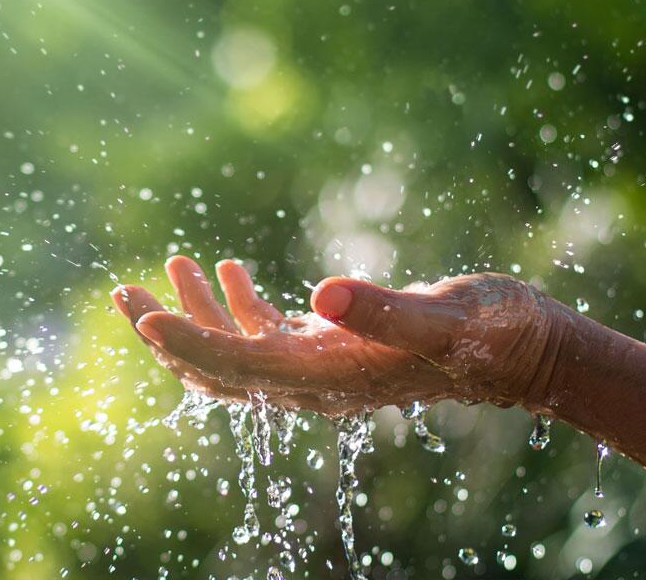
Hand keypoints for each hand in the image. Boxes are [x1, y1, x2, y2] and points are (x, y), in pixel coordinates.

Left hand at [111, 256, 563, 415]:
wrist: (522, 352)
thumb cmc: (489, 332)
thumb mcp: (440, 315)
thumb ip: (384, 309)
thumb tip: (323, 294)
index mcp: (327, 377)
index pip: (236, 367)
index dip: (186, 344)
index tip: (142, 316)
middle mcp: (312, 382)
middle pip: (216, 368)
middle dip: (165, 331)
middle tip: (122, 290)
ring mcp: (319, 368)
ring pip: (234, 352)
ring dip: (194, 313)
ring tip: (172, 264)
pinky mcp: (332, 348)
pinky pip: (266, 337)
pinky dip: (238, 306)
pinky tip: (231, 270)